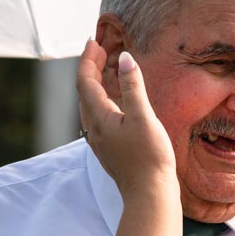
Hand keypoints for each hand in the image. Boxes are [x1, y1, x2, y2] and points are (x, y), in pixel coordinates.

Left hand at [77, 39, 177, 196]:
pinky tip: (116, 101)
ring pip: (91, 104)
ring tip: (108, 69)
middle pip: (85, 91)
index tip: (93, 41)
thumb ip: (132, 86)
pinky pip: (100, 116)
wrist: (149, 195)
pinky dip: (104, 99)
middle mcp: (93, 128)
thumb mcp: (143, 117)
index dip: (88, 59)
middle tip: (100, 50)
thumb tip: (124, 59)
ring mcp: (100, 140)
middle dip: (91, 68)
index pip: (85, 81)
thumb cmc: (149, 157)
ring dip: (97, 84)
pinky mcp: (109, 148)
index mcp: (98, 117)